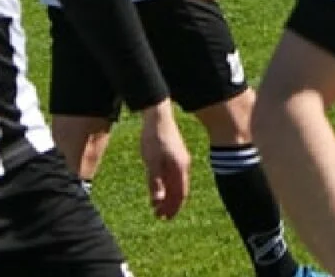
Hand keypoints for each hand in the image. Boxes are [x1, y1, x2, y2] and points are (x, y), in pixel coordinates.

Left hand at [137, 104, 191, 218]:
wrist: (157, 116)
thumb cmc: (153, 139)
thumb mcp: (151, 163)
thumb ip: (155, 183)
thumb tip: (159, 202)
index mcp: (180, 168)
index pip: (180, 194)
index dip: (174, 208)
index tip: (165, 218)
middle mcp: (183, 165)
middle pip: (180, 190)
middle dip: (171, 205)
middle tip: (159, 216)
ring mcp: (180, 159)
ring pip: (176, 183)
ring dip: (168, 196)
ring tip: (156, 206)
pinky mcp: (175, 155)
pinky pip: (173, 175)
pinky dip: (167, 185)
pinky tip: (158, 188)